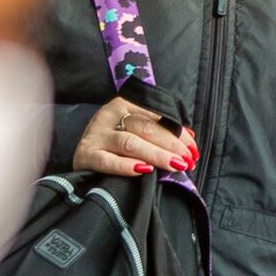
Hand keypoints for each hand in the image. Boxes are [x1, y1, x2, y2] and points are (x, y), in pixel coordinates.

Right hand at [74, 97, 197, 178]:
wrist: (82, 160)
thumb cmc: (115, 146)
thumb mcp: (135, 132)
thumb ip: (161, 132)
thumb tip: (190, 138)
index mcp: (124, 105)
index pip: (157, 116)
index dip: (178, 134)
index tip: (193, 150)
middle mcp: (109, 116)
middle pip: (145, 128)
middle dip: (171, 145)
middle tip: (187, 160)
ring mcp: (96, 135)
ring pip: (130, 143)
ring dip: (156, 155)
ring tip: (174, 166)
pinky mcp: (85, 155)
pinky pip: (107, 160)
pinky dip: (125, 166)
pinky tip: (143, 170)